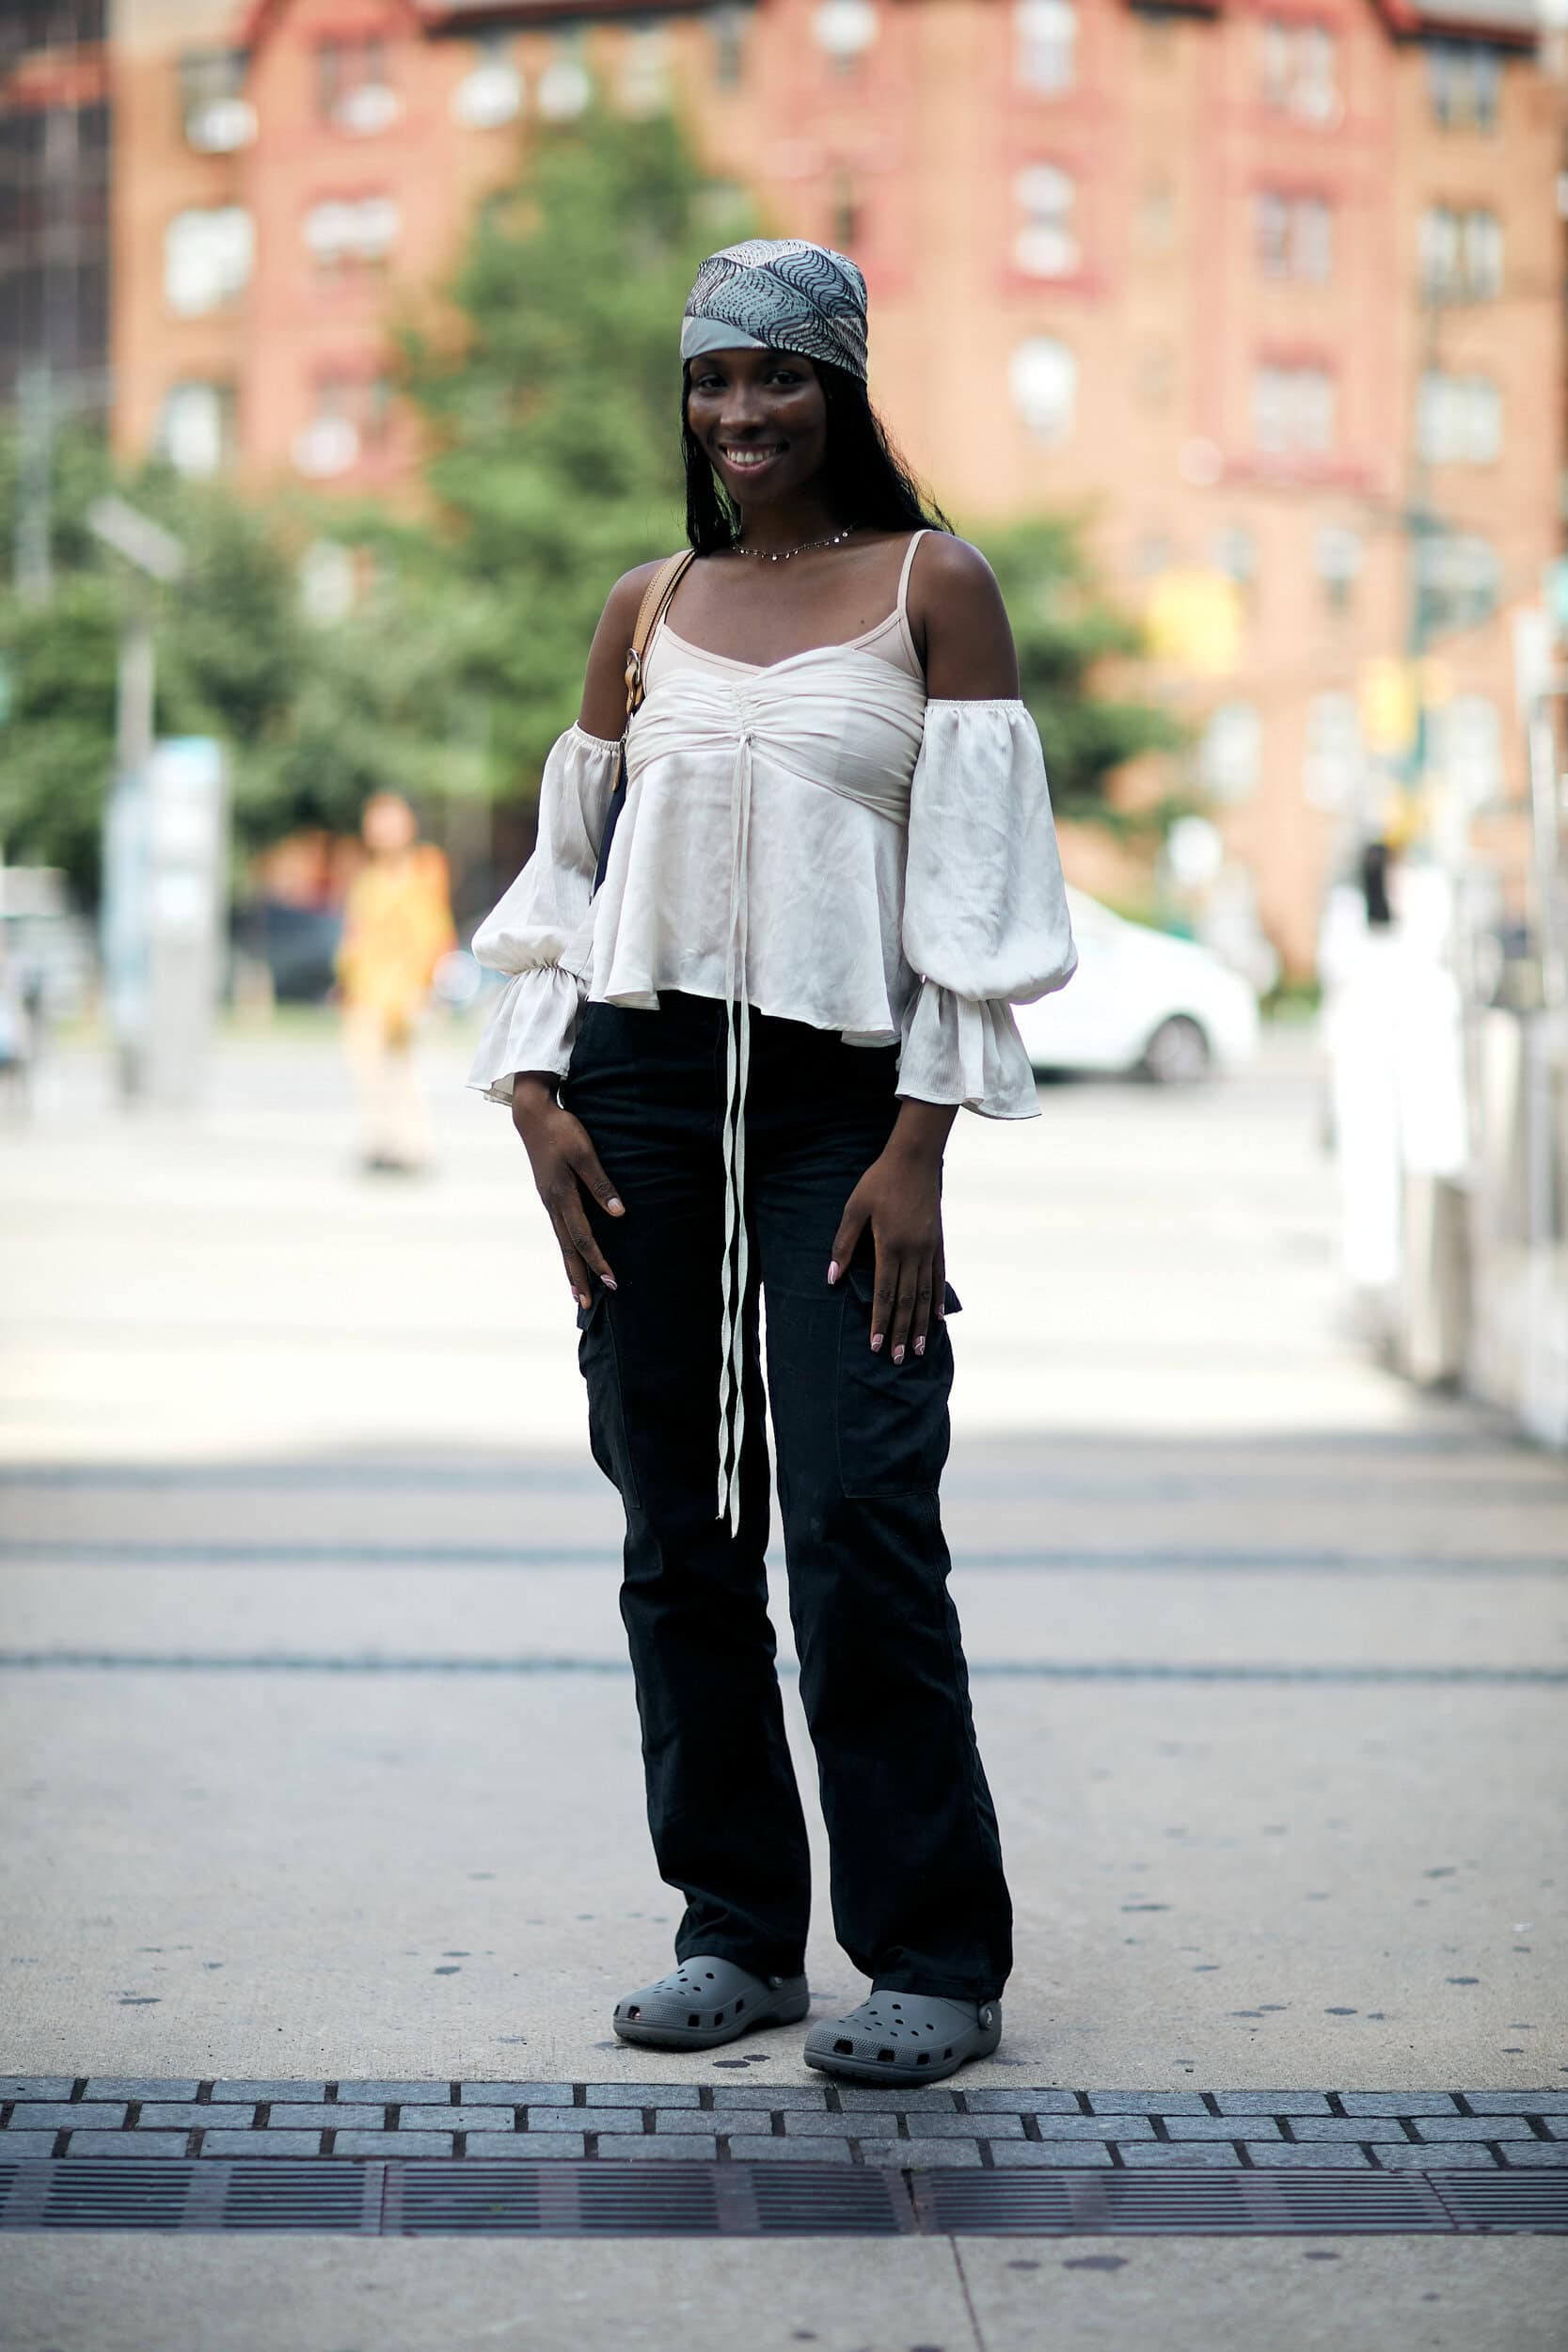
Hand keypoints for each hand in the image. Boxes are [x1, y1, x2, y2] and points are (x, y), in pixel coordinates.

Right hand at [511, 1075, 623, 1309]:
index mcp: (561, 1196)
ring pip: (561, 1241)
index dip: (597, 1260)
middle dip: (578, 1277)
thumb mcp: (584, 1152)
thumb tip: (619, 1213)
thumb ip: (601, 1184)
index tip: (610, 1280)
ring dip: (570, 1267)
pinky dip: (566, 1248)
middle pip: (567, 1248)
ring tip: (577, 1292)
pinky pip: (559, 1230)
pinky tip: (572, 1256)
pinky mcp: (549, 1195)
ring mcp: (548, 1201)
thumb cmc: (562, 1130)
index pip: (582, 1237)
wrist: (532, 1114)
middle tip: (586, 1303)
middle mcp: (552, 1204)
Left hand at [827, 1107, 952, 1365]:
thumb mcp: (854, 1209)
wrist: (915, 1159)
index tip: (876, 1345)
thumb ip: (844, 1245)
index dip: (879, 1321)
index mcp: (889, 1246)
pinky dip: (936, 1299)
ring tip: (916, 1348)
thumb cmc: (879, 1181)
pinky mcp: (937, 1242)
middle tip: (896, 1358)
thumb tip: (832, 1278)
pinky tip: (935, 1318)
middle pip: (906, 1300)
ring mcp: (928, 1248)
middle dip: (899, 1331)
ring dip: (918, 1323)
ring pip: (924, 1294)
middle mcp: (912, 1252)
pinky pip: (938, 1276)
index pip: (883, 1293)